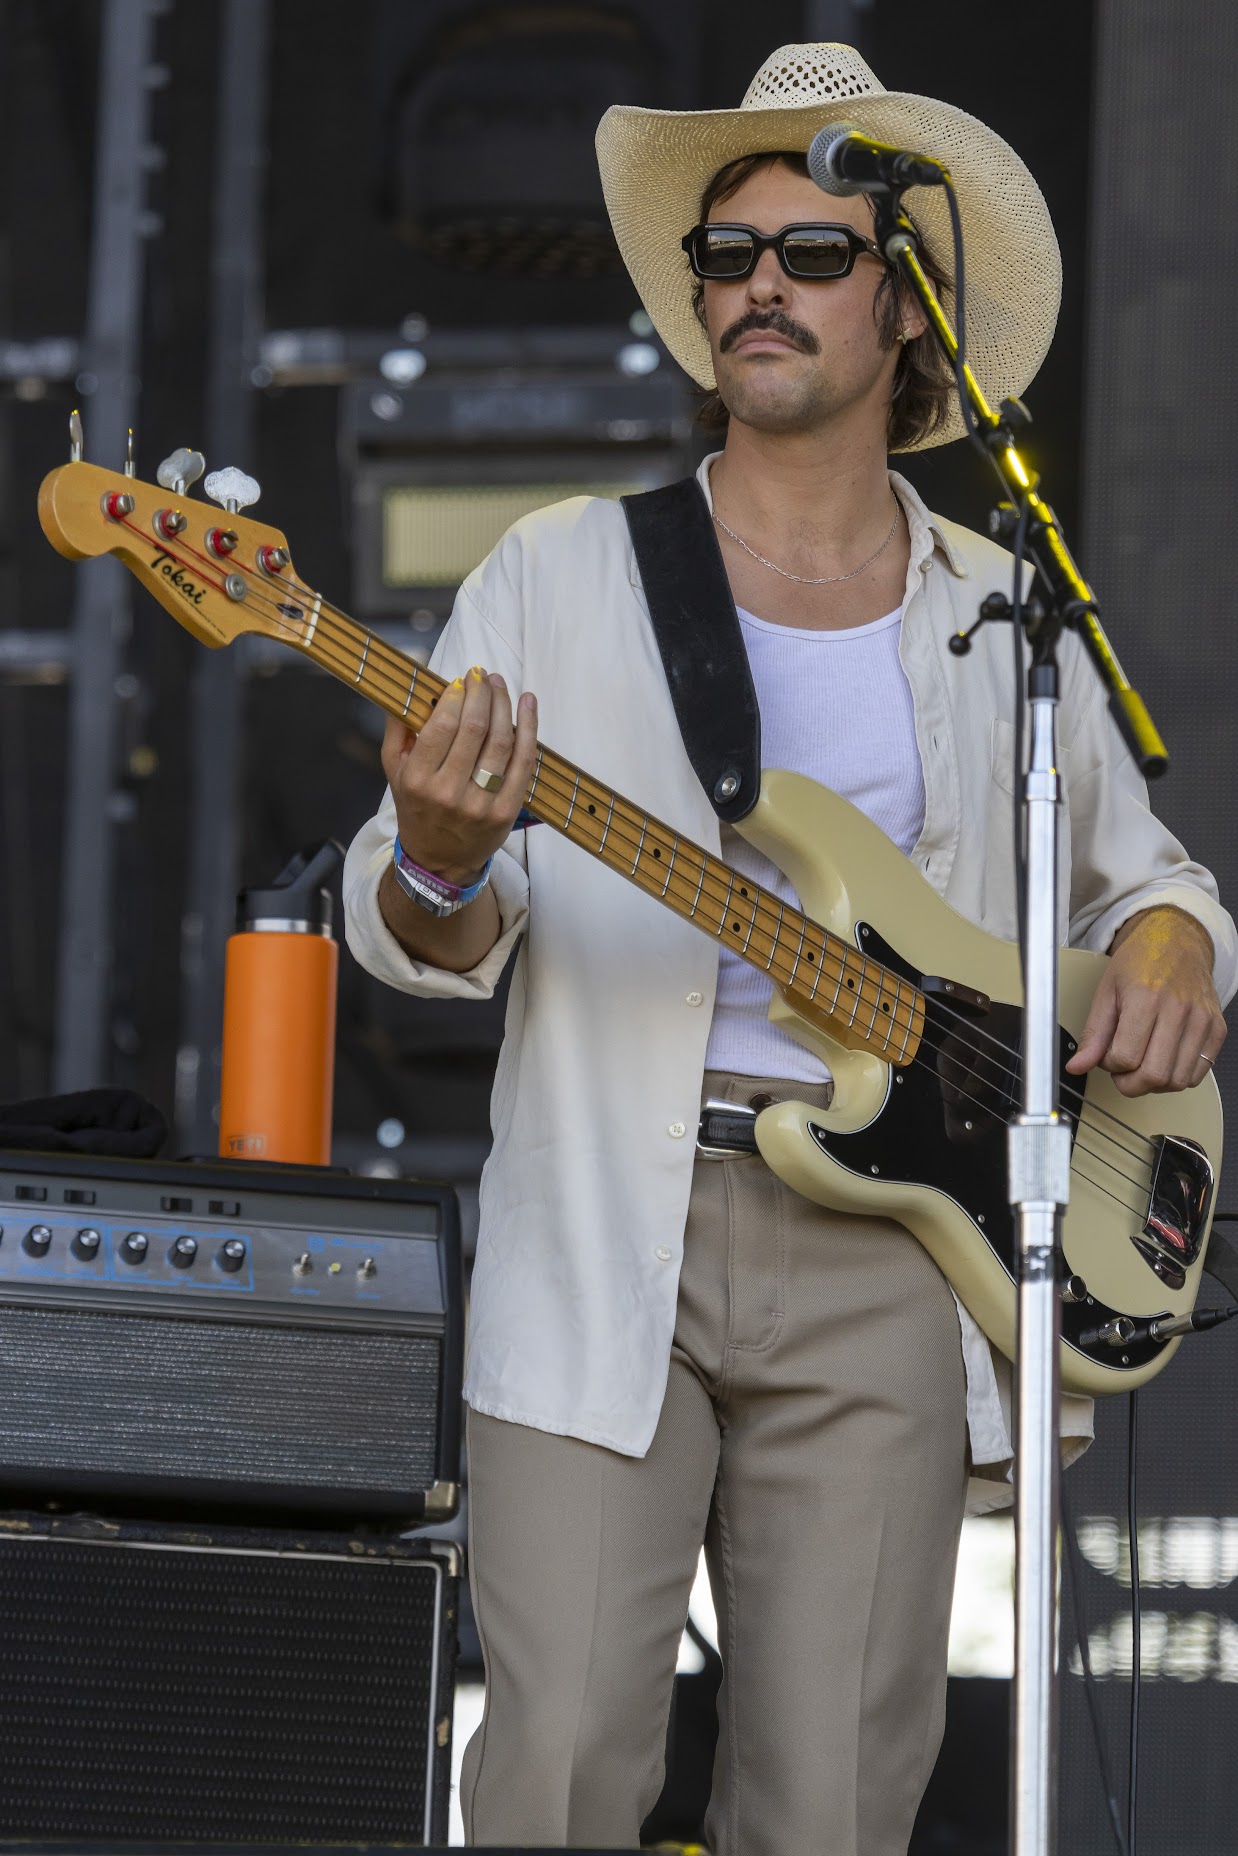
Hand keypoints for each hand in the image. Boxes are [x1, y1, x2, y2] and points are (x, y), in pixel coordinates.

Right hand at [382, 665, 536, 884]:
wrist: (439, 859)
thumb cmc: (417, 805)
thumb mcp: (395, 770)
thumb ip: (399, 726)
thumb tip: (412, 679)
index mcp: (418, 779)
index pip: (442, 725)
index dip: (456, 696)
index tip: (461, 680)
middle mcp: (448, 793)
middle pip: (474, 729)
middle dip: (482, 694)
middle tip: (483, 676)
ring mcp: (480, 804)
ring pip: (501, 741)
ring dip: (504, 705)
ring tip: (500, 685)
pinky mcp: (506, 811)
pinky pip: (524, 762)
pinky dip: (530, 728)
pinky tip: (528, 704)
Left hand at [1065, 907, 1225, 1096]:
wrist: (1178, 941)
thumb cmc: (1141, 962)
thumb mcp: (1107, 992)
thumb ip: (1093, 1034)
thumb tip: (1077, 1066)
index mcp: (1145, 997)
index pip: (1125, 1057)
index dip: (1110, 1066)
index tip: (1107, 1058)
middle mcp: (1178, 1009)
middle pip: (1153, 1075)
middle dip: (1130, 1084)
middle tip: (1122, 1070)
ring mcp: (1202, 1021)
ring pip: (1177, 1081)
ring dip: (1154, 1084)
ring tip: (1142, 1063)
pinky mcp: (1217, 1029)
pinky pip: (1197, 1074)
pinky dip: (1178, 1077)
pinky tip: (1164, 1059)